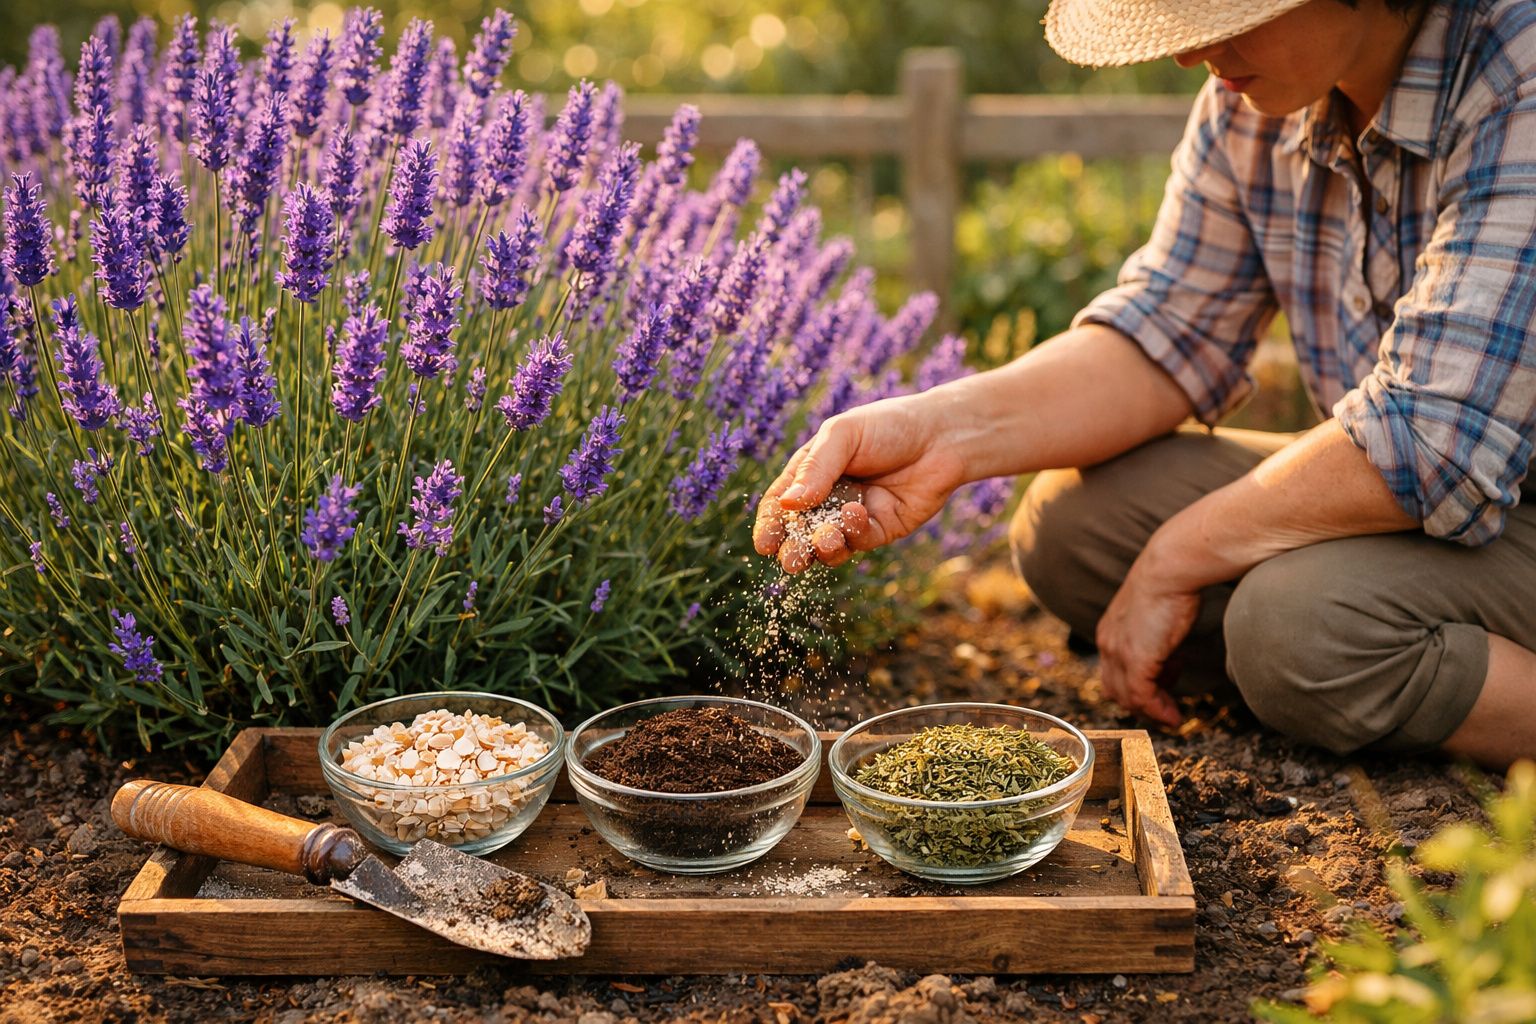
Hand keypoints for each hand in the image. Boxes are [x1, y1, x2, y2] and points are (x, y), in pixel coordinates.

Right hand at [752, 397, 965, 572]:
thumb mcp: (844, 435)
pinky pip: (860, 541)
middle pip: (801, 532)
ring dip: (823, 546)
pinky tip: (857, 514)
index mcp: (811, 472)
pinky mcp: (881, 529)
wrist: (941, 435)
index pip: (781, 503)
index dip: (770, 524)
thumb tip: (788, 503)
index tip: (764, 542)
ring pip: (829, 544)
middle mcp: (829, 497)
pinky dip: (854, 533)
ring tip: (827, 538)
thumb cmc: (889, 425)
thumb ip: (816, 469)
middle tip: (791, 559)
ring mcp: (854, 516)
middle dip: (794, 549)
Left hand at [1095, 556, 1197, 728]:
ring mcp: (1119, 653)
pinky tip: (1174, 717)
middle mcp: (1107, 644)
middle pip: (1115, 690)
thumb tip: (1169, 655)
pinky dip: (1158, 711)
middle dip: (1140, 702)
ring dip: (1151, 709)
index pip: (1112, 673)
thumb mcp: (1153, 614)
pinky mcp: (1136, 659)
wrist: (1168, 569)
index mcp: (1109, 632)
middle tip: (1165, 704)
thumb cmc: (1168, 584)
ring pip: (1127, 697)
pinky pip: (1142, 697)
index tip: (1161, 687)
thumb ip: (1153, 636)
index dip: (1134, 686)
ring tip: (1172, 712)